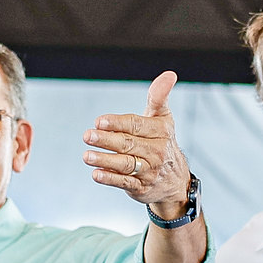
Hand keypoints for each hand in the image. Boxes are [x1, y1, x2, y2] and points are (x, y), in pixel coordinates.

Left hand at [83, 71, 190, 217]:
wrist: (176, 181)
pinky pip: (124, 182)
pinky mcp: (140, 187)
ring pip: (125, 164)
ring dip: (104, 160)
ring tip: (87, 155)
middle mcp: (156, 152)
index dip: (117, 123)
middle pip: (128, 144)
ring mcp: (148, 171)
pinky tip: (96, 174)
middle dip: (106, 140)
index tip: (99, 121)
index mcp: (160, 132)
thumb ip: (159, 97)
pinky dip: (110, 178)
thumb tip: (169, 74)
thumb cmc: (162, 143)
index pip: (136, 125)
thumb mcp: (163, 119)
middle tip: (87, 135)